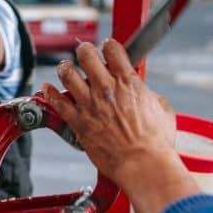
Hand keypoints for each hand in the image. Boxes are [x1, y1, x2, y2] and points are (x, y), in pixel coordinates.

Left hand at [43, 40, 200, 212]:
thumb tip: (146, 94)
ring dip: (66, 68)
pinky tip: (49, 88)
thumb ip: (151, 96)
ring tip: (68, 70)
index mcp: (128, 83)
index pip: (112, 48)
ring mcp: (90, 105)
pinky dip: (50, 92)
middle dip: (85, 52)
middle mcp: (106, 89)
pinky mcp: (79, 123)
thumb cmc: (156, 144)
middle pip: (86, 54)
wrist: (143, 166)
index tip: (108, 51)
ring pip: (67, 73)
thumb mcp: (163, 111)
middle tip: (86, 57)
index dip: (109, 46)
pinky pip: (57, 102)